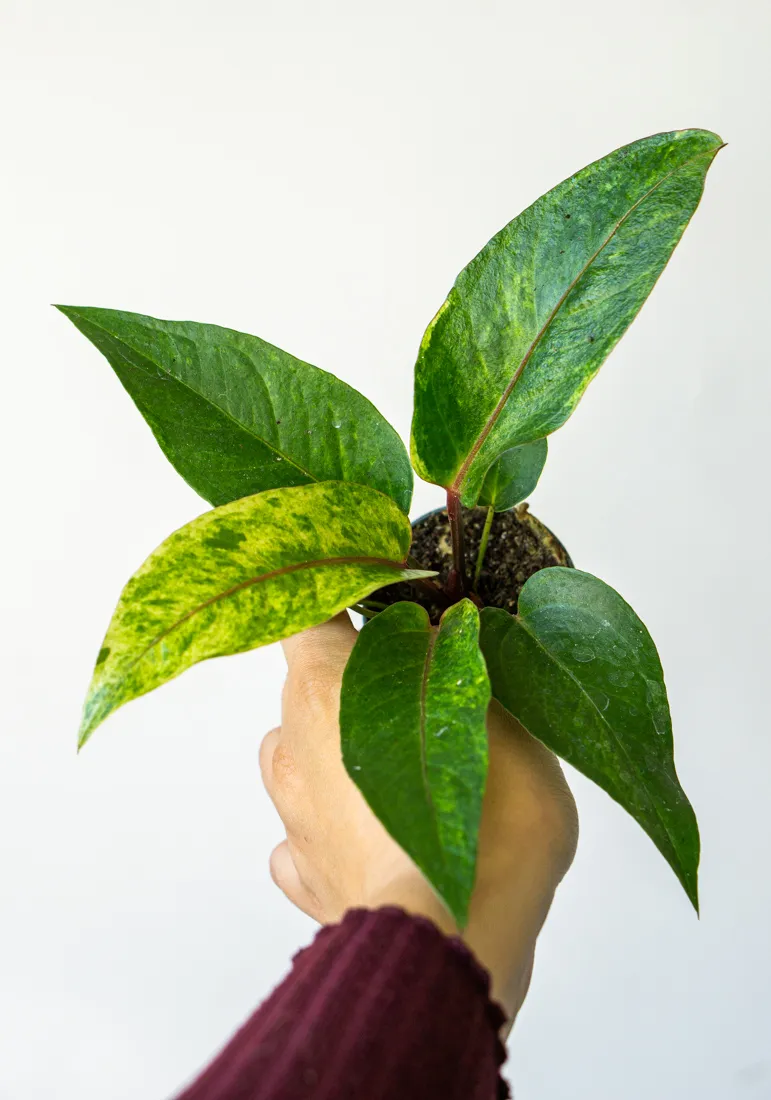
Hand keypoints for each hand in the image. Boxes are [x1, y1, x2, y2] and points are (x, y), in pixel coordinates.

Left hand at [260, 612, 577, 1020]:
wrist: (451, 949)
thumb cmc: (483, 831)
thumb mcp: (505, 722)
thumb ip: (468, 667)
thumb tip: (449, 634)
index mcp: (330, 685)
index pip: (305, 607)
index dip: (337, 595)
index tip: (377, 596)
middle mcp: (293, 742)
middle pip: (310, 685)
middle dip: (361, 682)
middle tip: (428, 696)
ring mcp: (290, 813)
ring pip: (305, 757)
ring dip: (345, 754)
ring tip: (410, 776)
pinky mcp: (302, 873)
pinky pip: (310, 831)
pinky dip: (341, 826)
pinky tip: (387, 837)